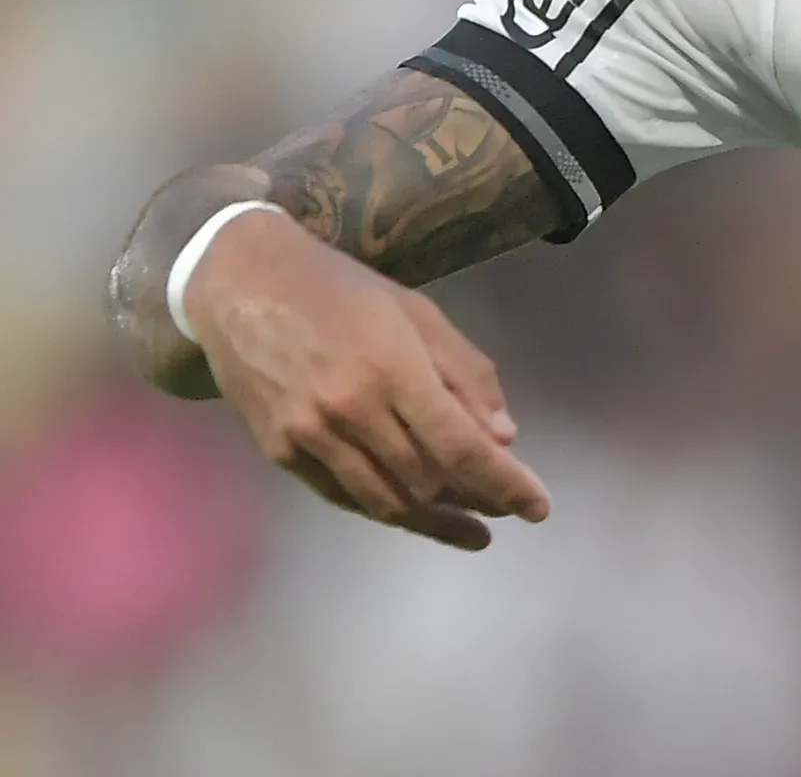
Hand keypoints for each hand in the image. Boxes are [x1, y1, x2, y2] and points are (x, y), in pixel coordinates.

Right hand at [186, 209, 553, 550]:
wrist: (245, 287)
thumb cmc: (344, 292)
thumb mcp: (420, 314)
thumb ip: (467, 374)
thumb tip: (504, 438)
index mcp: (393, 370)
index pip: (460, 447)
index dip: (504, 484)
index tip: (538, 507)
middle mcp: (350, 411)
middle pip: (427, 481)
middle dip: (477, 502)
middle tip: (507, 508)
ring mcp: (310, 437)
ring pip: (384, 501)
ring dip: (433, 522)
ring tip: (471, 530)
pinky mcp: (280, 452)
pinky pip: (343, 496)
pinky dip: (383, 509)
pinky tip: (413, 514)